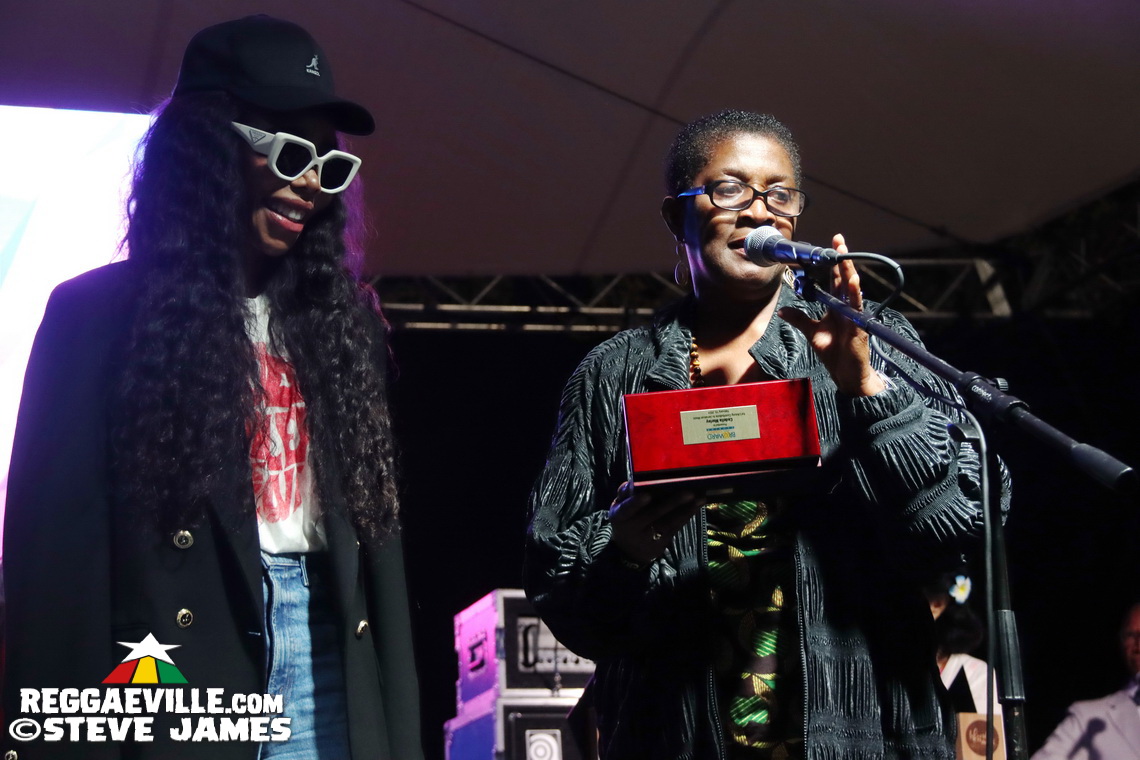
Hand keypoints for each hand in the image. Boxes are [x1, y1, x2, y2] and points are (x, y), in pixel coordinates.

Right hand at [608, 483, 702, 565]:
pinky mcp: (662, 542)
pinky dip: (687, 515)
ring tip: (699, 497)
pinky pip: (676, 528)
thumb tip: (634, 482)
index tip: (647, 495)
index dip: (636, 503)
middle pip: (654, 514)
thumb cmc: (626, 519)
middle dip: (672, 503)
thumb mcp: (618, 507)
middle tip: (688, 492)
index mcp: (620, 516)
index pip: (627, 509)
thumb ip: (625, 493)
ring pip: (669, 522)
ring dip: (686, 509)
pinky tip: (697, 506)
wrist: (630, 550)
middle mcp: (634, 528)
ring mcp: (649, 537)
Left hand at [777, 234, 885, 396]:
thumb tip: (782, 310)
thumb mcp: (812, 333)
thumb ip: (799, 319)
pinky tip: (852, 281)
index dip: (832, 264)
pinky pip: (856, 307)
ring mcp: (855, 315)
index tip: (830, 246)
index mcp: (837, 306)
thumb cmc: (834, 353)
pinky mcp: (859, 326)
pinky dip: (854, 294)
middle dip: (842, 259)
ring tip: (844, 255)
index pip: (835, 280)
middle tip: (838, 239)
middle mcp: (847, 307)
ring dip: (848, 271)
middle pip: (844, 279)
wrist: (847, 374)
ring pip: (851, 289)